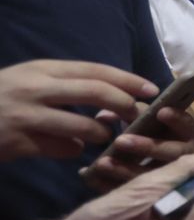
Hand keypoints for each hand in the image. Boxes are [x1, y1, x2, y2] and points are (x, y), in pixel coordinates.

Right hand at [0, 60, 156, 161]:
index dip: (128, 79)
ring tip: (103, 137)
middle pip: (97, 93)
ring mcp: (26, 116)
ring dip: (101, 135)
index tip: (152, 90)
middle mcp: (35, 88)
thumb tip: (110, 105)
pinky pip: (63, 149)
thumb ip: (66, 88)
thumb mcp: (30, 81)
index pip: (95, 70)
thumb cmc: (1, 97)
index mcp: (41, 69)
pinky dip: (73, 150)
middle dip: (125, 106)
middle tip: (137, 117)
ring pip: (84, 127)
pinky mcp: (18, 142)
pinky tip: (70, 149)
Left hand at [80, 104, 193, 190]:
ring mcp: (168, 177)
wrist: (149, 158)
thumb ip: (130, 112)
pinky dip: (108, 183)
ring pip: (151, 175)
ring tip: (102, 162)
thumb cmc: (151, 129)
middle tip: (120, 140)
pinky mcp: (149, 192)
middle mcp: (183, 156)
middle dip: (146, 146)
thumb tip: (104, 115)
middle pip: (170, 153)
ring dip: (126, 169)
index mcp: (186, 133)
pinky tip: (90, 176)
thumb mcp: (145, 117)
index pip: (188, 125)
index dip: (176, 119)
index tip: (160, 112)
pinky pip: (132, 191)